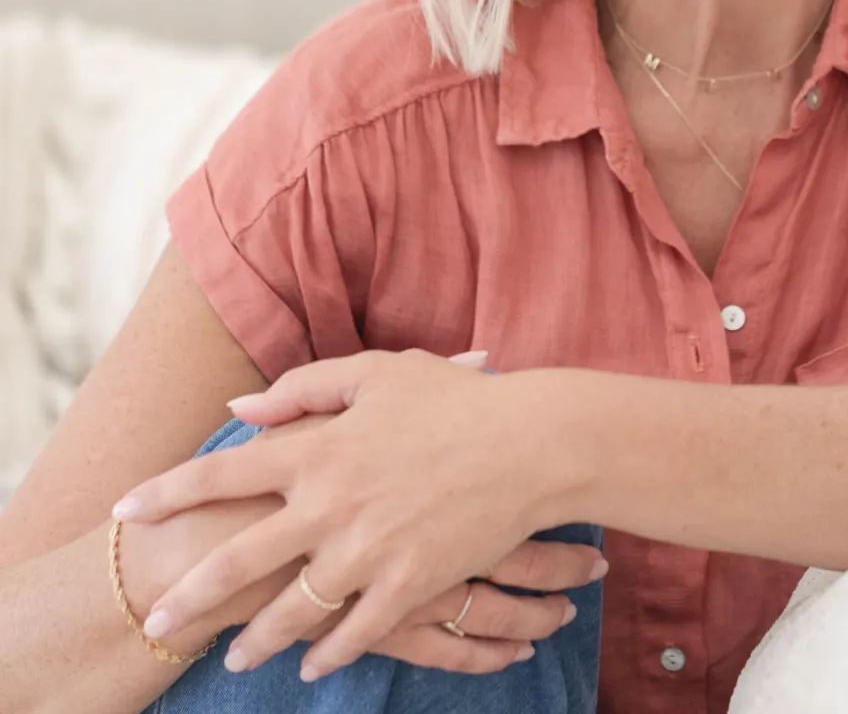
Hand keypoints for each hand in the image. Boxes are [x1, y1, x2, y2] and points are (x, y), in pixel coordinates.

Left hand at [112, 350, 591, 680]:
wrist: (530, 443)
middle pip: (240, 559)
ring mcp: (370, 549)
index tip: (126, 510)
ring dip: (258, 639)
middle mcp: (333, 504)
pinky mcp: (408, 582)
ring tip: (235, 659)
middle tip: (158, 617)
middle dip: (191, 595)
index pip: (225, 473)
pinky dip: (328, 652)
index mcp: (321, 448)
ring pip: (293, 610)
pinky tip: (313, 664)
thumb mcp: (379, 373)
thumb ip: (303, 389)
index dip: (169, 491)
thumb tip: (238, 412)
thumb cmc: (455, 400)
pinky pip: (355, 632)